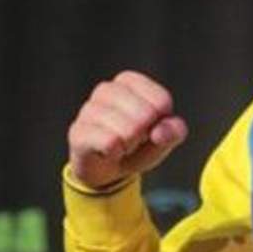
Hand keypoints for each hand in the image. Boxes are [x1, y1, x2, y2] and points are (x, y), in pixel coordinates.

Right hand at [67, 71, 188, 188]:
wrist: (105, 170)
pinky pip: (110, 143)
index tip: (149, 128)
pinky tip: (108, 152)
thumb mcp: (163, 139)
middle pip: (145, 115)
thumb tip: (160, 131)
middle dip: (145, 136)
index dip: (161, 124)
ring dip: (130, 146)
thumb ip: (174, 132)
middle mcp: (106, 89)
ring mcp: (88, 109)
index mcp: (129, 81)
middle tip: (133, 140)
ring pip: (128, 130)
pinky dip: (116, 153)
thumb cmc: (137, 146)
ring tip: (120, 145)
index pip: (161, 101)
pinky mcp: (78, 132)